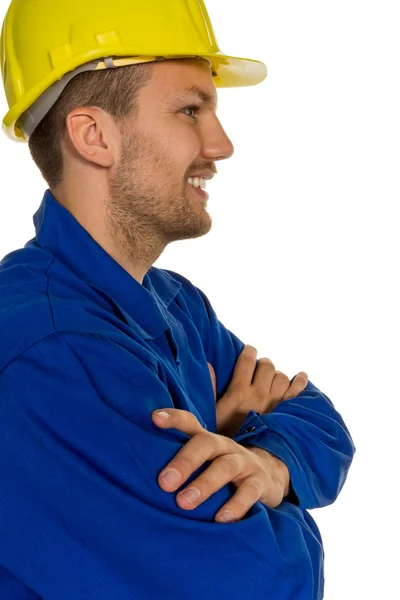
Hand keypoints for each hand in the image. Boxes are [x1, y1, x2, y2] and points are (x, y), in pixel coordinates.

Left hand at [151, 408, 288, 522]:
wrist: (270, 476)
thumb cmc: (223, 472)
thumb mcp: (205, 462)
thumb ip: (181, 464)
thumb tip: (139, 478)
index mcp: (208, 441)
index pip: (190, 423)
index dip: (174, 418)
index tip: (154, 418)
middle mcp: (225, 447)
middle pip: (206, 443)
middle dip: (184, 461)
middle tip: (164, 483)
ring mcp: (245, 462)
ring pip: (225, 466)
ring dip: (204, 484)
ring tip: (184, 503)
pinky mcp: (260, 482)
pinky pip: (249, 491)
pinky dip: (236, 505)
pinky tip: (221, 519)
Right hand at [209, 345, 307, 436]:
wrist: (242, 460)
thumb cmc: (223, 437)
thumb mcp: (212, 413)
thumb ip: (211, 388)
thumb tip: (209, 365)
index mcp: (239, 392)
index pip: (247, 361)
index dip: (249, 352)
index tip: (249, 350)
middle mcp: (259, 394)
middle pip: (267, 366)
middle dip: (263, 364)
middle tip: (259, 370)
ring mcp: (274, 403)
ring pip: (281, 376)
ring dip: (276, 375)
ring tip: (271, 379)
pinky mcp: (285, 412)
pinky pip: (297, 391)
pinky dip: (300, 381)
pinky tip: (300, 376)